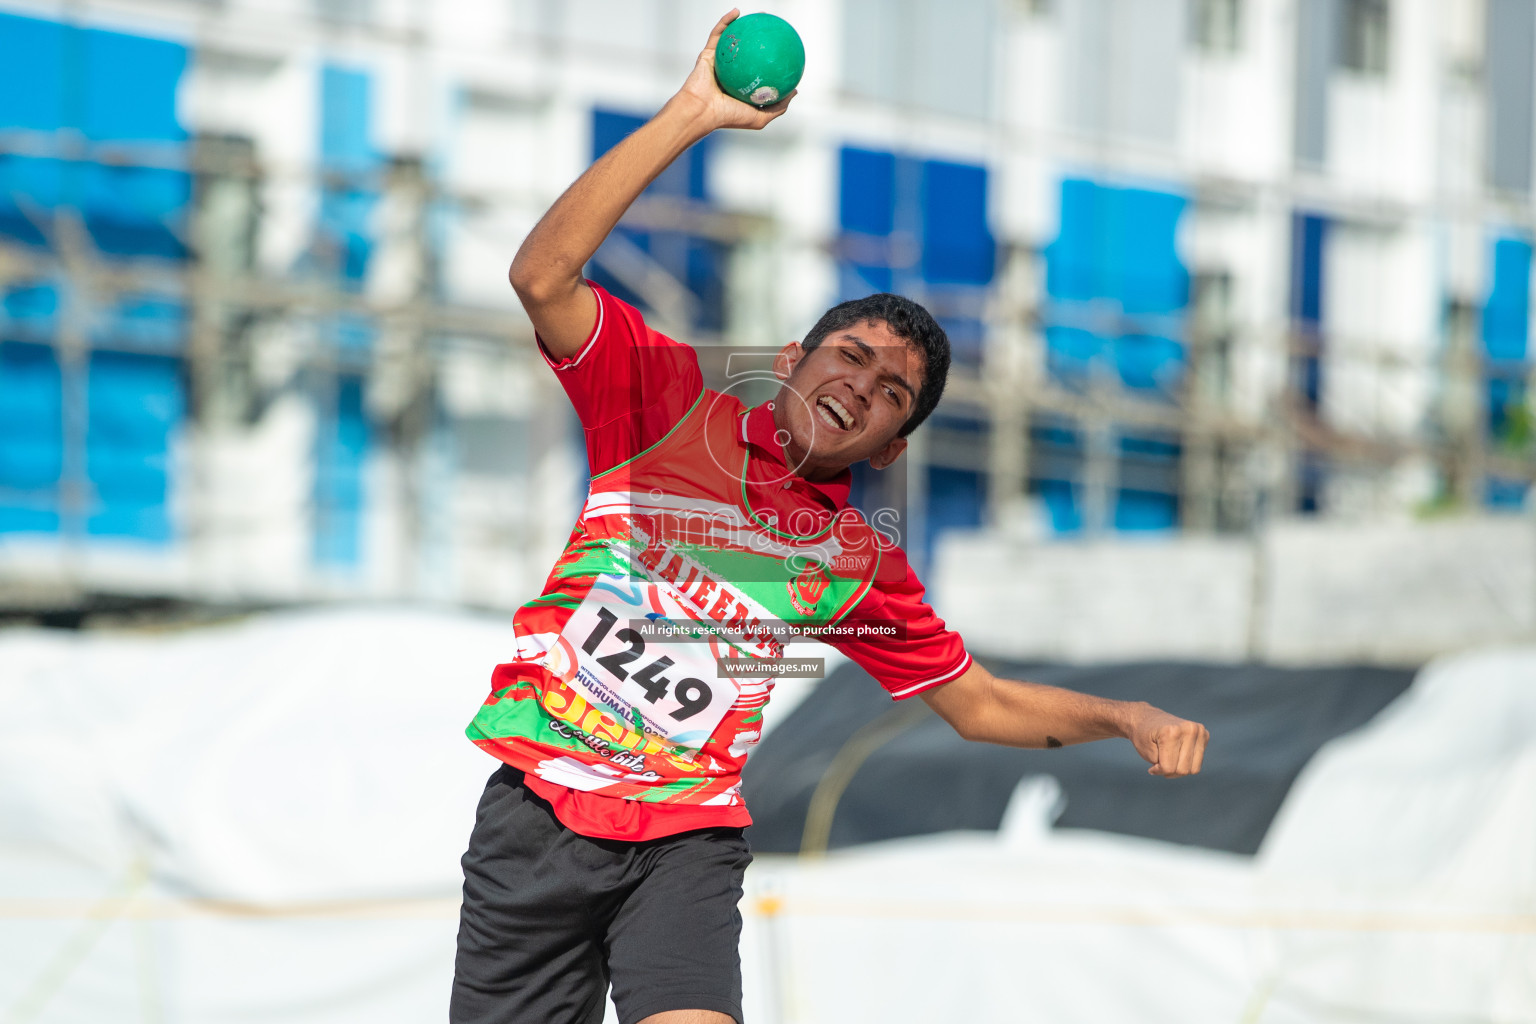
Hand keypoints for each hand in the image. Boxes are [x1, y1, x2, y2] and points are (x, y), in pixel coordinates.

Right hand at [670, 10, 796, 130]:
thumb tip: (795, 91)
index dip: (770, 59)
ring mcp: (718, 63)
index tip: (783, 51)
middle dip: (760, 38)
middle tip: (773, 29)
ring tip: (758, 15)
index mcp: (741, 87)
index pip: (758, 71)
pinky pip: (718, 34)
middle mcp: (730, 74)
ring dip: (744, 25)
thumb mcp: (760, 117)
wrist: (701, 111)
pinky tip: (737, 12)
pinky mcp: (707, 54)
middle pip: (748, 51)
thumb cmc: (728, 116)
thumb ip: (778, 107)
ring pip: (733, 39)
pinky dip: (725, 21)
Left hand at [1124, 704, 1208, 777]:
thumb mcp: (1147, 754)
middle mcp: (1189, 729)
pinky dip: (1186, 763)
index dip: (1158, 771)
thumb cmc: (1143, 737)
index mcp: (1172, 732)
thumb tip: (1186, 771)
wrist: (1147, 718)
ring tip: (1168, 760)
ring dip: (1179, 769)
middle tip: (1159, 763)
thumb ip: (1165, 766)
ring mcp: (1199, 731)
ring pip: (1193, 769)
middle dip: (1169, 771)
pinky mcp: (1204, 735)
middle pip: (1183, 770)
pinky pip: (1197, 763)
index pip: (1169, 767)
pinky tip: (1177, 755)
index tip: (1151, 767)